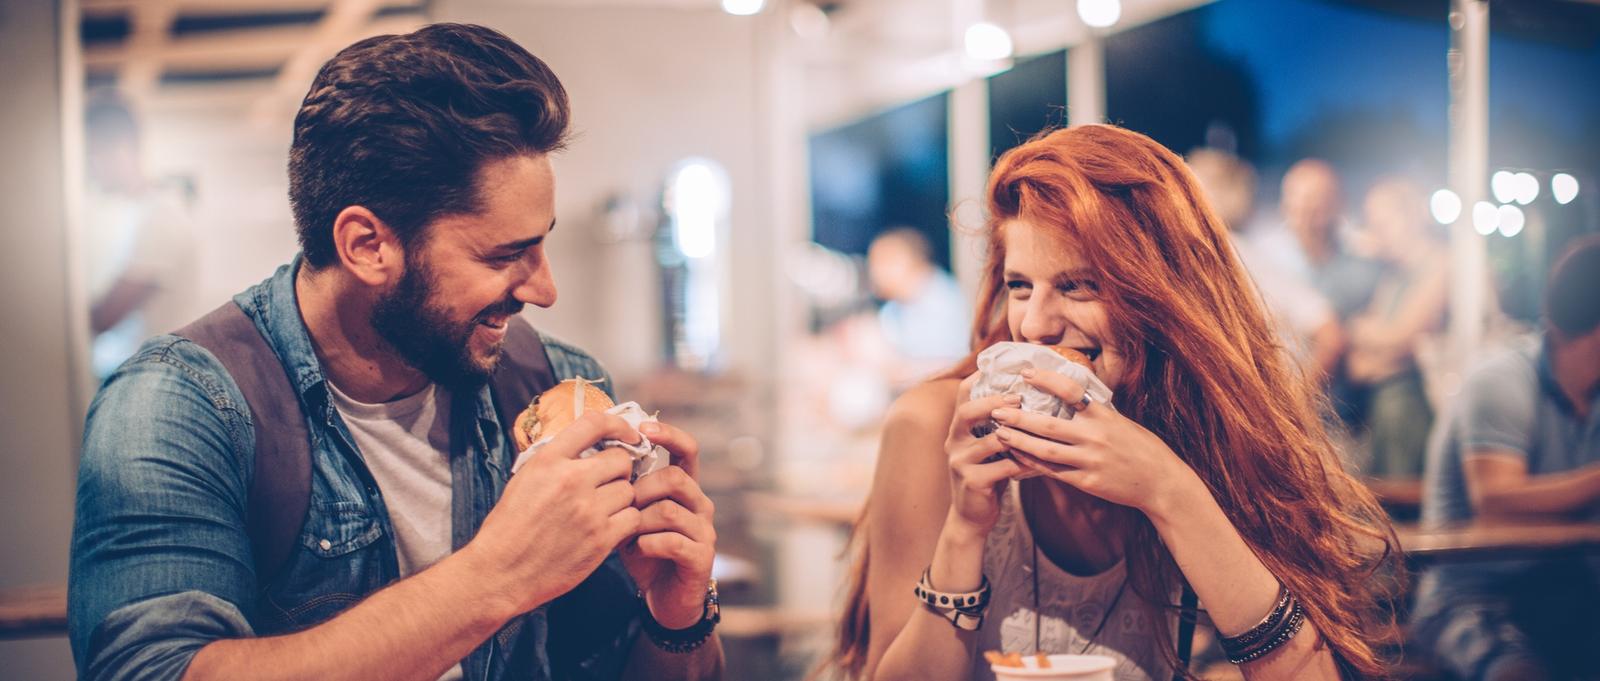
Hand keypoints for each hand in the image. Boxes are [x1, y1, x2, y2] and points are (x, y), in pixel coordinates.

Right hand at [467, 411, 640, 614]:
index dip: (619, 425)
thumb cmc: (509, 528)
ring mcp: (588, 511)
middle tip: (610, 482)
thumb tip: (588, 447)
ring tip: (605, 509)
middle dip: (619, 469)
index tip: (628, 434)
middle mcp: (571, 480)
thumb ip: (556, 460)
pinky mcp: (600, 539)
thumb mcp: (524, 480)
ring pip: (629, 490)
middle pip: (621, 459)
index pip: (594, 424)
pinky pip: (632, 518)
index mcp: (549, 461)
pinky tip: (611, 527)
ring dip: (621, 498)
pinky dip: (626, 522)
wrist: (500, 572)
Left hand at [621, 421, 716, 628]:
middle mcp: (700, 504)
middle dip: (641, 490)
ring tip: (625, 534)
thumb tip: (597, 457)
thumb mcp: (631, 516)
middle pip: (675, 478)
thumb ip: (625, 490)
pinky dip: (647, 545)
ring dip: (640, 521)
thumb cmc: (645, 551)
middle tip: (621, 507)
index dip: (669, 434)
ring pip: (670, 510)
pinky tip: (635, 551)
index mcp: (685, 488)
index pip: (687, 449)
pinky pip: (672, 541)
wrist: (664, 597)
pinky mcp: (701, 557)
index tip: (643, 429)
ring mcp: (704, 530)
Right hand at [943, 373, 1029, 539]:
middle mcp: (954, 441)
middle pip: (968, 411)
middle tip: (1020, 397)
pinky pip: (1003, 467)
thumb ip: (997, 425)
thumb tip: (1028, 396)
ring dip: (1017, 435)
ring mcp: (960, 462)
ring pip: (991, 440)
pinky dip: (1024, 463)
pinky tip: (1040, 462)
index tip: (1005, 367)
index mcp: (958, 428)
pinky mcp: (973, 481)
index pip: (963, 394)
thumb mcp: (988, 447)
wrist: (972, 516)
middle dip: (995, 402)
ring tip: (1039, 429)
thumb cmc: (988, 474)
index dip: (981, 377)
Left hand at [989, 369, 1199, 515]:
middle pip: (1048, 425)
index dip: (1046, 379)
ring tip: (999, 432)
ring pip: (1045, 451)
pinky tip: (1016, 457)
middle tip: (996, 408)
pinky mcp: (1087, 482)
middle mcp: (1096, 436)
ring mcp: (1090, 461)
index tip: (1025, 372)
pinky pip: (1053, 472)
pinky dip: (1032, 464)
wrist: (1161, 482)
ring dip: (1019, 441)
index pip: (1071, 391)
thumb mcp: (1121, 421)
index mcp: (1105, 415)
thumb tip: (1069, 394)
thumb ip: (1094, 412)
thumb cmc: (1142, 447)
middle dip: (1019, 416)